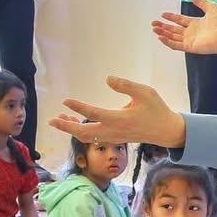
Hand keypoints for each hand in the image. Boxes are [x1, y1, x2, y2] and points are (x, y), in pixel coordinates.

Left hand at [50, 75, 186, 149]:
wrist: (165, 131)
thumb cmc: (156, 109)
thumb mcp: (145, 92)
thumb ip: (126, 85)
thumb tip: (107, 78)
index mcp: (120, 119)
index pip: (94, 113)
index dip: (78, 107)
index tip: (65, 100)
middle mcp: (113, 131)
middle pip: (84, 132)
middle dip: (66, 127)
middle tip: (51, 120)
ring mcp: (112, 137)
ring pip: (86, 137)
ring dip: (71, 129)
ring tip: (58, 119)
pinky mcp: (113, 138)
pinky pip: (92, 137)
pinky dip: (80, 131)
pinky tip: (72, 121)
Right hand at [154, 0, 216, 55]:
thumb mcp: (211, 7)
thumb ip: (200, 1)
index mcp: (196, 23)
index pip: (180, 20)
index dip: (171, 17)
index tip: (163, 14)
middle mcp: (191, 32)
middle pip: (174, 29)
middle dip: (163, 26)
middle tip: (154, 23)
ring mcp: (190, 40)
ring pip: (173, 37)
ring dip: (163, 33)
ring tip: (155, 29)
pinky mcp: (190, 47)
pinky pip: (176, 45)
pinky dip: (167, 42)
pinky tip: (161, 37)